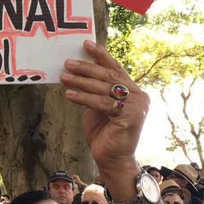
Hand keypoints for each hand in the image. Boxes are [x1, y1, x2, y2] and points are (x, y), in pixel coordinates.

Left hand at [60, 41, 148, 172]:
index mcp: (133, 91)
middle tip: (68, 62)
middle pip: (109, 76)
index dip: (101, 55)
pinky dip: (84, 98)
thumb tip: (77, 70)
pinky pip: (102, 104)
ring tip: (64, 77)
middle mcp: (139, 96)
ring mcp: (137, 107)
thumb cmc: (104, 133)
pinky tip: (70, 95)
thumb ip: (95, 90)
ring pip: (105, 88)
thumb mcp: (98, 107)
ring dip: (82, 81)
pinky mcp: (130, 118)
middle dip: (86, 68)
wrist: (112, 160)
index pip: (116, 68)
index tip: (86, 44)